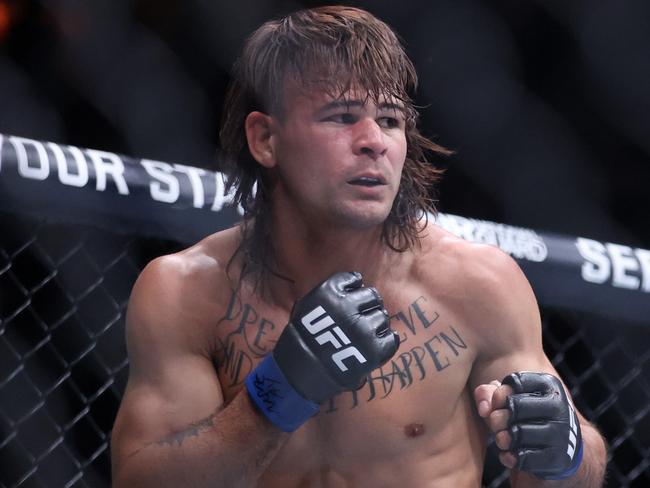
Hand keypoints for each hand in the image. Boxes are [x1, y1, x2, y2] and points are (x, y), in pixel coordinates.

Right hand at [246, 271, 399, 431]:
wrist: (302, 372)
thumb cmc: (304, 336)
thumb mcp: (307, 303)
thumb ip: (331, 291)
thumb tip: (357, 281)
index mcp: (330, 292)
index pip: (354, 279)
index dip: (353, 290)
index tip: (349, 299)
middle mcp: (348, 307)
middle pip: (372, 296)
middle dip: (367, 306)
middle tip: (358, 319)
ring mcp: (363, 329)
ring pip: (383, 317)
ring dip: (375, 324)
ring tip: (362, 335)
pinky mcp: (374, 350)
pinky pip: (391, 338)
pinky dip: (385, 341)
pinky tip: (375, 344)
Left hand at [474, 372, 582, 479]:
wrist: (561, 446)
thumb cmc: (526, 415)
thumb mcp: (508, 398)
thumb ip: (488, 393)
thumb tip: (484, 409)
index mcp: (549, 385)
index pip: (514, 383)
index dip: (498, 395)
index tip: (499, 405)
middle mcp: (559, 406)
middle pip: (515, 406)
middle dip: (497, 417)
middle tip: (495, 424)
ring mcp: (561, 433)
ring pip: (519, 433)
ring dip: (502, 438)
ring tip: (502, 439)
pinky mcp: (557, 458)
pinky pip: (524, 457)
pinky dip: (509, 456)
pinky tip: (510, 454)